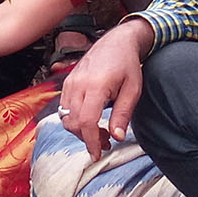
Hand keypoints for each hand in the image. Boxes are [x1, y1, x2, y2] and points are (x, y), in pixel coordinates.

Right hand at [58, 24, 147, 155]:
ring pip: (66, 117)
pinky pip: (64, 108)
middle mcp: (78, 84)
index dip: (91, 142)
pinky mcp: (67, 82)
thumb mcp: (133, 90)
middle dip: (87, 138)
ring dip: (80, 130)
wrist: (117, 41)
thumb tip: (117, 137)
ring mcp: (70, 82)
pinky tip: (90, 119)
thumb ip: (123, 114)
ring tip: (99, 132)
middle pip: (73, 122)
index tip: (98, 154)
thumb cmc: (127, 64)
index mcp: (96, 86)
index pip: (87, 121)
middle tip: (106, 142)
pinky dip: (74, 119)